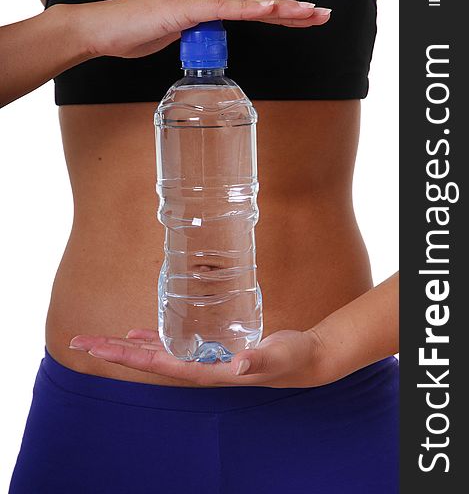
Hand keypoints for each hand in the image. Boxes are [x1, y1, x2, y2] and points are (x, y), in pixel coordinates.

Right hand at [67, 0, 330, 58]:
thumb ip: (199, 36)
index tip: (308, 19)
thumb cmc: (137, 33)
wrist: (104, 30)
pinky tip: (269, 8)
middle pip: (258, 2)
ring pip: (246, 2)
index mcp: (207, 2)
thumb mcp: (178, 36)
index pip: (253, 9)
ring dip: (279, 8)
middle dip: (292, 10)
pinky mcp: (184, 5)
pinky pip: (222, 7)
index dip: (283, 14)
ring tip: (307, 12)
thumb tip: (212, 44)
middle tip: (322, 14)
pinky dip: (247, 8)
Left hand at [69, 328, 334, 387]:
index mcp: (209, 372)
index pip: (158, 365)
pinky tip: (142, 333)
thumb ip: (260, 360)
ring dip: (128, 347)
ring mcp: (204, 360)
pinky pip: (174, 345)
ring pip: (157, 353)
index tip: (97, 350)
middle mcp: (201, 368)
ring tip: (103, 340)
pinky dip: (154, 339)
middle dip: (114, 351)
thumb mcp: (278, 356)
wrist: (305, 360)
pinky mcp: (212, 350)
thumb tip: (237, 363)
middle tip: (79, 341)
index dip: (127, 356)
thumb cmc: (293, 358)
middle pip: (148, 360)